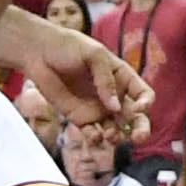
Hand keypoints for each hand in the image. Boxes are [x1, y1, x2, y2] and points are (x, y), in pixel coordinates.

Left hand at [0, 4, 152, 129]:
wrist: (39, 53)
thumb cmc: (69, 47)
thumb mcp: (93, 55)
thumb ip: (105, 79)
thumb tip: (115, 107)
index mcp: (122, 77)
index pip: (143, 94)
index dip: (146, 103)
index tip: (140, 108)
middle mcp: (113, 96)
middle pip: (134, 117)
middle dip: (140, 129)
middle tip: (139, 138)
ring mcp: (97, 109)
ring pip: (116, 129)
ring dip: (117, 136)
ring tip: (110, 135)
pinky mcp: (80, 118)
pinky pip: (93, 133)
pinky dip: (96, 138)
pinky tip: (95, 135)